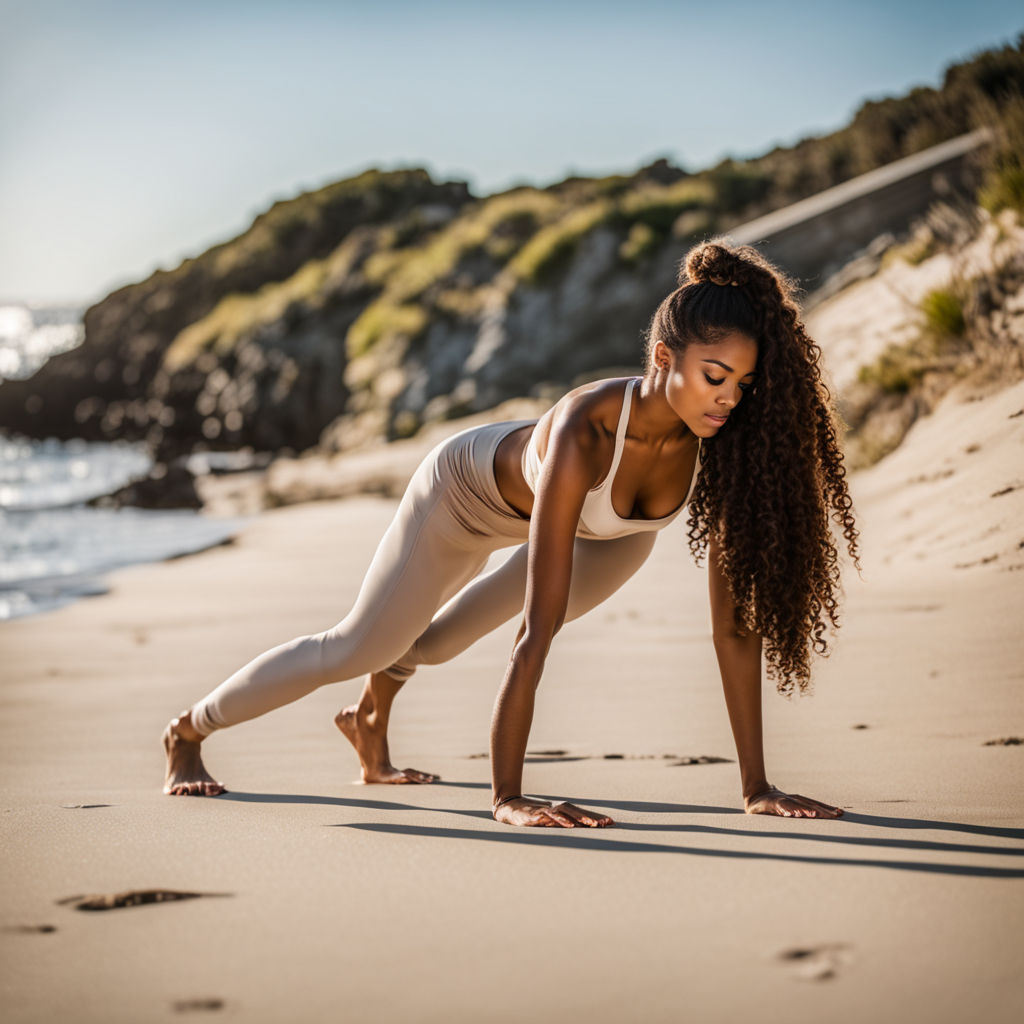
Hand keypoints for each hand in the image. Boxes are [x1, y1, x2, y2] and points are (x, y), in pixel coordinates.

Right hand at [492, 796, 613, 827]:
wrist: (509, 808)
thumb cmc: (533, 817)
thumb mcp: (549, 823)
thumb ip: (564, 825)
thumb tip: (583, 832)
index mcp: (560, 811)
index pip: (580, 813)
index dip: (595, 817)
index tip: (611, 823)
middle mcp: (555, 809)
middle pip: (575, 811)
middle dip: (590, 817)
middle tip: (604, 824)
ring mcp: (545, 811)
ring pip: (563, 812)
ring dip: (577, 818)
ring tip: (589, 824)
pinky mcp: (534, 815)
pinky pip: (547, 817)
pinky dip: (558, 820)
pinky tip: (566, 825)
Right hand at [744, 785, 842, 818]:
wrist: (754, 795)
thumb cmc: (773, 805)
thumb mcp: (788, 810)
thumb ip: (799, 813)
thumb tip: (816, 817)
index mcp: (797, 801)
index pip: (815, 804)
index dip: (827, 808)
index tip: (841, 813)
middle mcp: (791, 799)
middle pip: (809, 804)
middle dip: (822, 810)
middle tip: (836, 815)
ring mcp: (781, 800)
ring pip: (795, 805)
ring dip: (804, 810)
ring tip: (814, 815)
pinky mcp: (770, 804)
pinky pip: (778, 807)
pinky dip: (784, 810)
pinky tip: (789, 815)